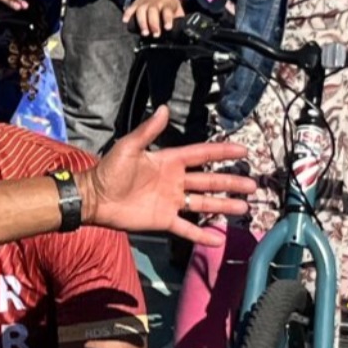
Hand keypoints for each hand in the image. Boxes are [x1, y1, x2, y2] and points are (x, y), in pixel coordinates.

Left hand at [85, 114, 255, 241]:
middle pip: (210, 180)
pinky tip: (218, 238)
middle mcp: (175, 181)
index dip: (222, 152)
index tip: (243, 151)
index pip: (202, 154)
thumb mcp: (129, 146)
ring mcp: (171, 202)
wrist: (95, 198)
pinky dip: (201, 234)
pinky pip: (186, 228)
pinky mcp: (164, 220)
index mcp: (169, 161)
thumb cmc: (110, 170)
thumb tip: (165, 109)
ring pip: (204, 203)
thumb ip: (148, 130)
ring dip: (224, 206)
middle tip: (252, 185)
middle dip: (231, 182)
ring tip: (244, 208)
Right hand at [124, 0, 184, 35]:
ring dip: (142, 22)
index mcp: (166, 4)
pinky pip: (130, 9)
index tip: (167, 27)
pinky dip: (127, 14)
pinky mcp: (136, 4)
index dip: (167, 19)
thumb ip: (179, 17)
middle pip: (152, 12)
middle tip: (155, 34)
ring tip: (144, 33)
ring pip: (141, 12)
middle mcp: (154, 3)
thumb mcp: (177, 7)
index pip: (167, 11)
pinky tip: (125, 21)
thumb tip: (182, 29)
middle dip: (153, 23)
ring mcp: (144, 3)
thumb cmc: (168, 0)